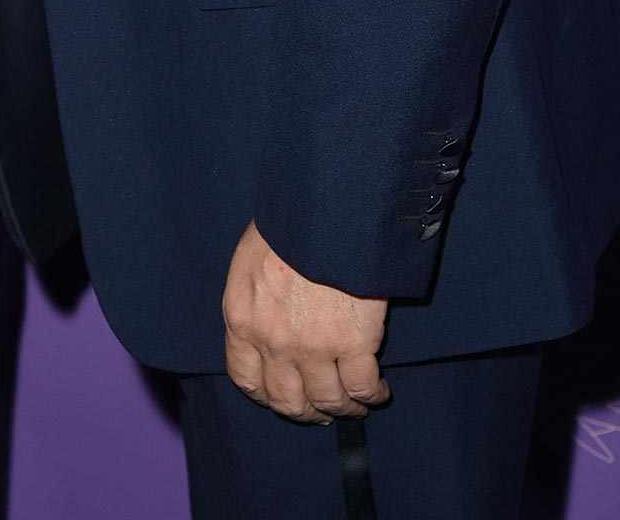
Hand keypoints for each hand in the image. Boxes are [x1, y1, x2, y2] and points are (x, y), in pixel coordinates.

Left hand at [222, 220, 389, 423]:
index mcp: (242, 318)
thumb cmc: (287, 222)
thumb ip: (254, 301)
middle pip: (287, 401)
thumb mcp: (250, 260)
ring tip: (354, 405)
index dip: (266, 394)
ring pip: (328, 401)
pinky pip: (363, 389)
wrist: (324, 208)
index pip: (246, 379)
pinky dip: (372, 396)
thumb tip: (266, 322)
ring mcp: (314, 347)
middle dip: (305, 411)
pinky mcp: (355, 344)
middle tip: (319, 409)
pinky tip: (378, 391)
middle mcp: (274, 341)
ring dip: (343, 409)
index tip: (281, 395)